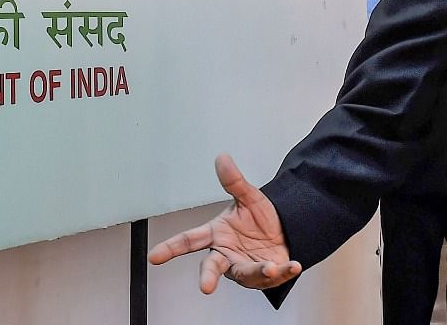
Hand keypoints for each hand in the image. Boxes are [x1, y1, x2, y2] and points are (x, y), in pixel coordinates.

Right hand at [148, 154, 302, 293]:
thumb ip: (234, 181)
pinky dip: (282, 272)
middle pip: (212, 266)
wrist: (286, 229)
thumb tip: (222, 158)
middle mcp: (227, 254)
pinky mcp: (264, 276)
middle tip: (205, 286)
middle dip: (208, 277)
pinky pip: (271, 277)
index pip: (189, 240)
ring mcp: (244, 267)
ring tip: (269, 267)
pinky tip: (292, 265)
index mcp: (217, 235)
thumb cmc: (261, 218)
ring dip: (257, 271)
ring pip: (245, 274)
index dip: (171, 248)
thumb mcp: (249, 197)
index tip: (154, 256)